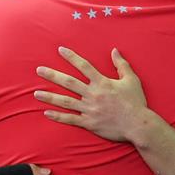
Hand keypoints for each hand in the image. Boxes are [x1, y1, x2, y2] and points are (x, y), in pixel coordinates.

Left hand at [34, 47, 148, 142]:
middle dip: (52, 75)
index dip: (71, 57)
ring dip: (50, 97)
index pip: (83, 66)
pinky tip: (46, 112)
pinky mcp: (89, 123)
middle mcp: (92, 94)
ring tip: (36, 93)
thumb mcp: (131, 80)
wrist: (138, 124)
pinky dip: (58, 116)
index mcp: (102, 82)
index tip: (60, 50)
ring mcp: (89, 109)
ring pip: (65, 101)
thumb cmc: (135, 102)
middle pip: (69, 82)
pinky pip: (71, 119)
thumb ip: (121, 64)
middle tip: (39, 70)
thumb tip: (114, 50)